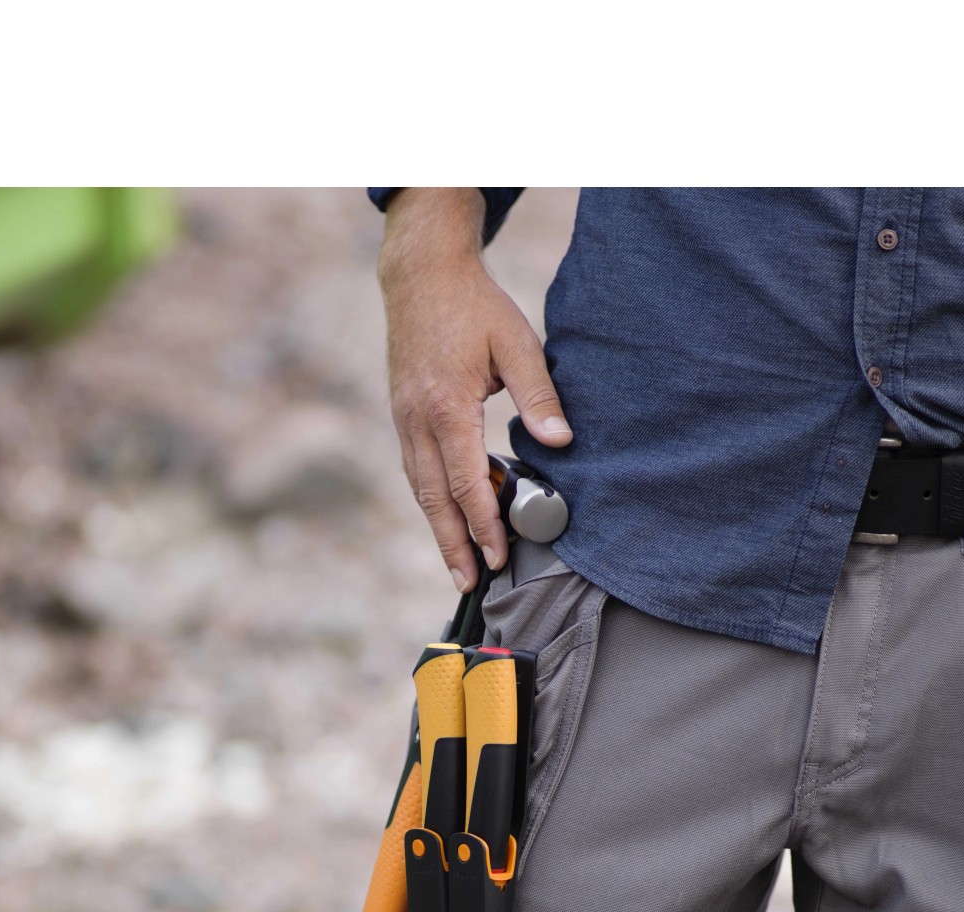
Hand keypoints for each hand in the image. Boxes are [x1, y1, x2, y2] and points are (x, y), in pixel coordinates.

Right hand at [379, 188, 571, 592]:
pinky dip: (432, 500)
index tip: (499, 555)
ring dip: (439, 530)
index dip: (483, 524)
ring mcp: (404, 420)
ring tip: (457, 565)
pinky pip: (416, 469)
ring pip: (421, 489)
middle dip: (453, 546)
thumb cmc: (473, 305)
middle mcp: (417, 421)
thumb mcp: (516, 343)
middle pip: (434, 500)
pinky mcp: (402, 416)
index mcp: (446, 407)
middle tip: (469, 584)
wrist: (420, 274)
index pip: (466, 482)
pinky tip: (448, 517)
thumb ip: (539, 395)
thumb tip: (561, 441)